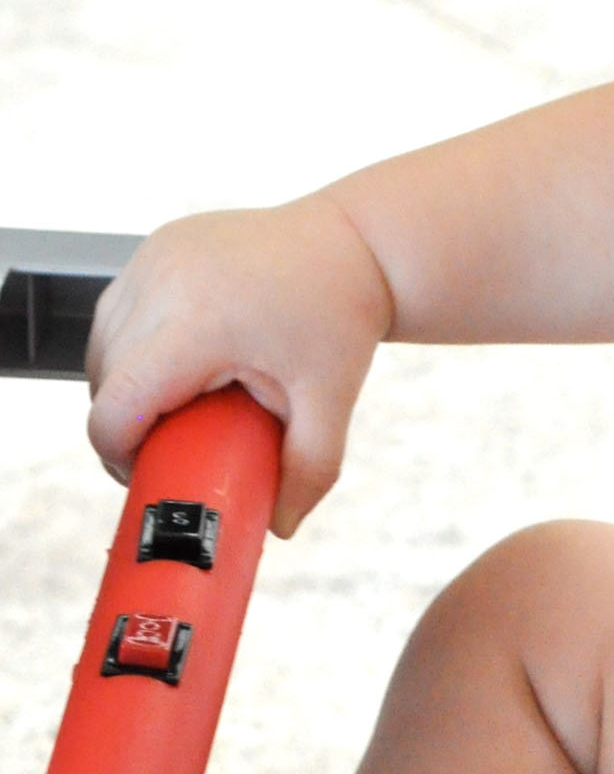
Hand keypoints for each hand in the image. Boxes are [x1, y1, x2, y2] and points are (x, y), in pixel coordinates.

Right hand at [86, 197, 393, 535]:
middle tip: (172, 449)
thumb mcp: (330, 402)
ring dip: (122, 386)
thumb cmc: (340, 318)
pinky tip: (168, 369)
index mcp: (201, 321)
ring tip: (172, 410)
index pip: (119, 403)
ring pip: (100, 346)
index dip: (119, 452)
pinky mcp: (154, 247)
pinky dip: (129, 349)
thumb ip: (308, 471)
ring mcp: (154, 258)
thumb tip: (280, 530)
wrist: (353, 243)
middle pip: (105, 380)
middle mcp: (165, 281)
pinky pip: (115, 313)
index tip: (150, 472)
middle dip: (126, 425)